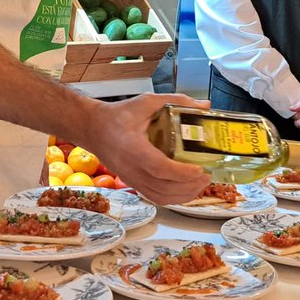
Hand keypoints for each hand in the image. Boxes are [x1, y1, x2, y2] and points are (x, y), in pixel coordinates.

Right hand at [82, 93, 210, 205]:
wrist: (93, 128)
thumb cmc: (117, 115)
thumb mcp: (146, 102)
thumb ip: (176, 101)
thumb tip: (204, 105)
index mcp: (133, 148)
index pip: (159, 167)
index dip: (181, 172)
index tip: (199, 169)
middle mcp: (131, 168)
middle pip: (163, 187)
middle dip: (189, 186)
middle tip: (207, 175)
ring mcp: (131, 179)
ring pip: (161, 197)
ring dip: (184, 195)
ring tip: (200, 183)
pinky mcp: (133, 184)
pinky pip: (155, 198)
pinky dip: (174, 198)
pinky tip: (186, 189)